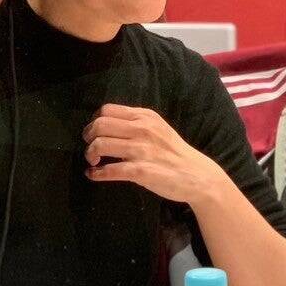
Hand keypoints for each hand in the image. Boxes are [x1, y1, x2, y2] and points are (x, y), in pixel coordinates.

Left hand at [82, 104, 224, 204]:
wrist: (197, 175)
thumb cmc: (173, 152)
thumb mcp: (157, 127)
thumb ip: (136, 122)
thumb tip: (106, 123)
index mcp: (145, 116)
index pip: (107, 110)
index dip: (94, 121)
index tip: (94, 133)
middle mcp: (142, 129)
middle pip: (99, 125)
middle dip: (88, 137)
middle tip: (90, 148)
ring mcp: (141, 150)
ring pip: (100, 145)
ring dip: (90, 154)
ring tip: (92, 161)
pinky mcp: (141, 171)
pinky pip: (110, 170)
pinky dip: (96, 173)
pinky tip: (94, 175)